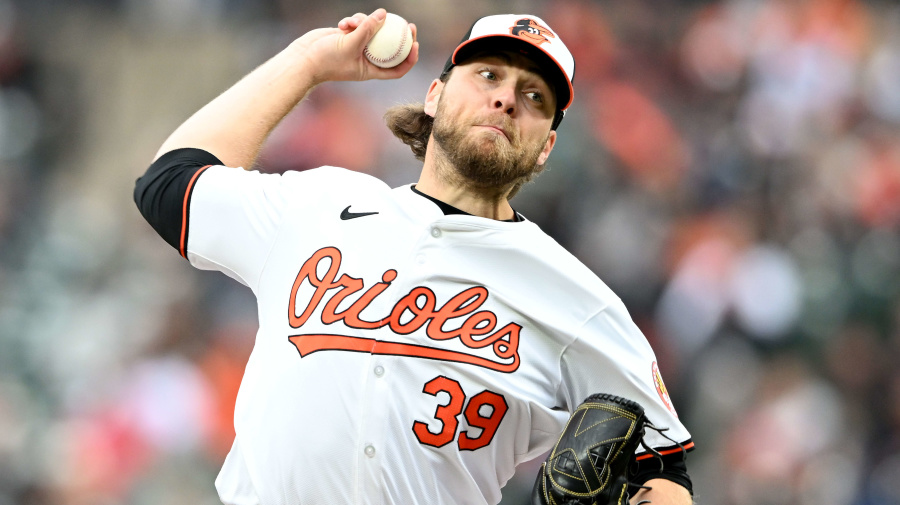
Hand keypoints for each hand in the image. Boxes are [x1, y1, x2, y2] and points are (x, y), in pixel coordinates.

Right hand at [291, 8, 418, 85]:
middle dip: (400, 36)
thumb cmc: (325, 60)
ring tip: (354, 22)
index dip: (409, 58)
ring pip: (372, 31)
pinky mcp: (349, 36)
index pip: (397, 68)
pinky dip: (352, 21)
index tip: (415, 44)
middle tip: (408, 24)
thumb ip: (367, 30)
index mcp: (371, 70)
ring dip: (365, 23)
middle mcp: (367, 59)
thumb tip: (384, 14)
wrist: (303, 58)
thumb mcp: (349, 44)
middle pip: (390, 47)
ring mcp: (358, 47)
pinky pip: (358, 24)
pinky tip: (343, 23)